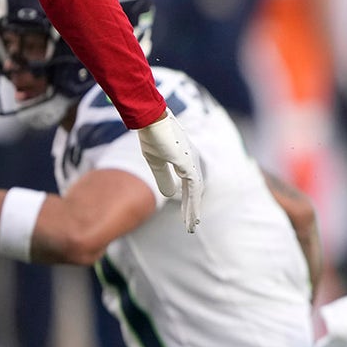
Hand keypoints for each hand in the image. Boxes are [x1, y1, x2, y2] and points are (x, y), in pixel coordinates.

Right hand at [137, 109, 203, 231]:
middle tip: (192, 226)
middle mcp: (192, 163)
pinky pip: (194, 188)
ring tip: (192, 226)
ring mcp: (192, 163)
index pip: (190, 186)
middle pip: (195, 191)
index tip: (186, 215)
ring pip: (196, 192)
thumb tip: (170, 195)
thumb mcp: (155, 162)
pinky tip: (191, 214)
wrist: (150, 120)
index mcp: (185, 161)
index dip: (188, 202)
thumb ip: (163, 178)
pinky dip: (193, 203)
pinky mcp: (188, 164)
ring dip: (193, 210)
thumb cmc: (152, 136)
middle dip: (193, 209)